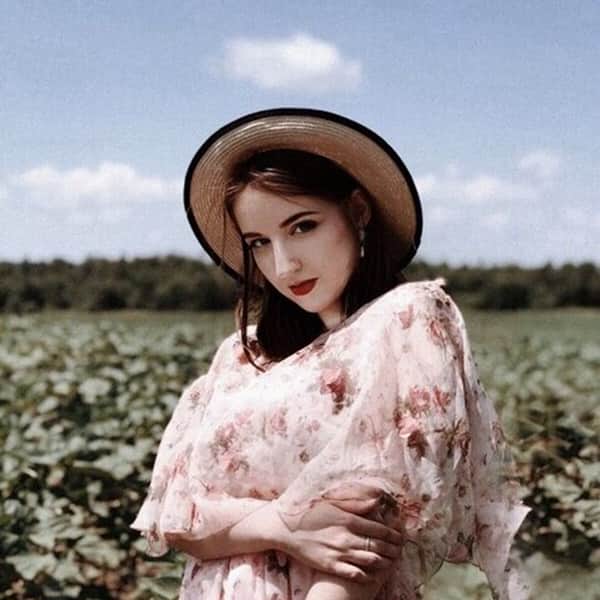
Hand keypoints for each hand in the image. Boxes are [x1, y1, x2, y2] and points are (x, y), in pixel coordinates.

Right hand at [275, 498, 403, 582]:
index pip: (379, 529)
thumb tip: (377, 501)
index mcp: (348, 520)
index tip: (401, 535)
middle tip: (401, 549)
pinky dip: (368, 575)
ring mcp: (339, 553)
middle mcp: (346, 538)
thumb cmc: (309, 511)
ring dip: (385, 562)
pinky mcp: (331, 566)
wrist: (286, 529)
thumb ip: (356, 502)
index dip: (393, 534)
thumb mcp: (332, 502)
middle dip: (393, 549)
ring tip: (392, 561)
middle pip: (378, 546)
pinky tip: (373, 574)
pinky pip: (355, 574)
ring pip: (370, 561)